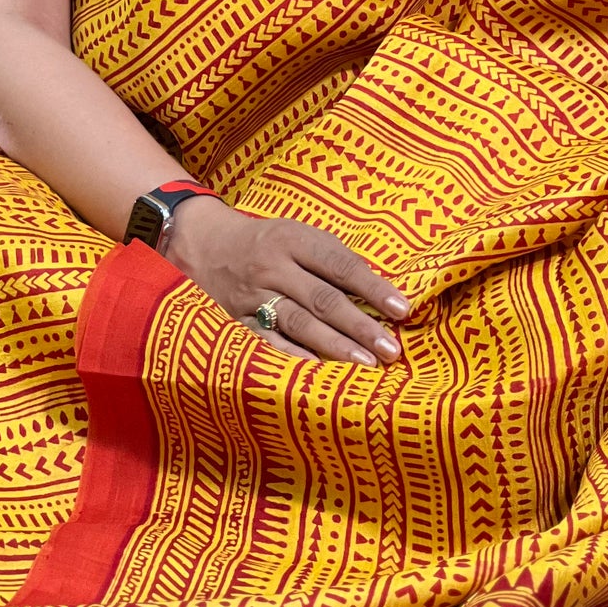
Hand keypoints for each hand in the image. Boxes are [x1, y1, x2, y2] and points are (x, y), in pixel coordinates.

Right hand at [163, 197, 406, 365]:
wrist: (204, 243)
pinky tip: (318, 372)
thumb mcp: (298, 234)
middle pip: (323, 299)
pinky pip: (266, 341)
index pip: (340, 265)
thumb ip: (333, 258)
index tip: (403, 310)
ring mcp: (251, 295)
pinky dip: (293, 356)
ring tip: (365, 365)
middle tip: (391, 350)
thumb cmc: (266, 241)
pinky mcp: (234, 319)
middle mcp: (272, 267)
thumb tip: (377, 291)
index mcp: (293, 240)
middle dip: (360, 326)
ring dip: (334, 345)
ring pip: (298, 323)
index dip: (373, 288)